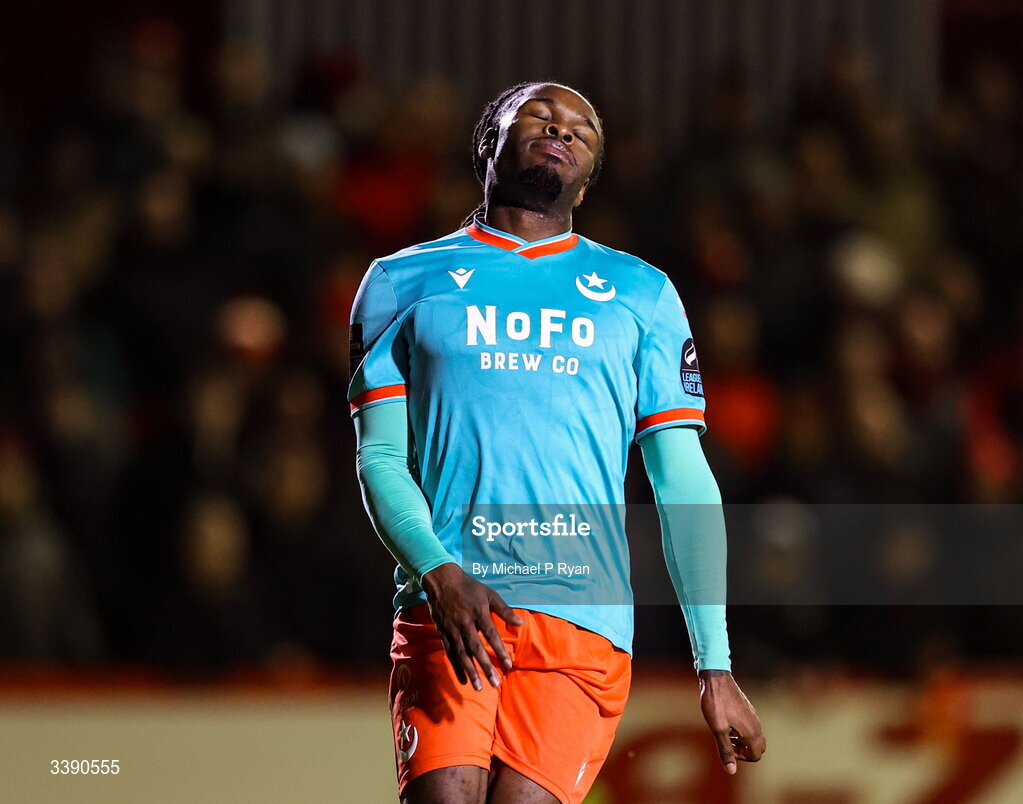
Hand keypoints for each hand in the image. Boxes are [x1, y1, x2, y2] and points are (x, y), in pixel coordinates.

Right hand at [420, 563, 523, 690]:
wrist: (442, 581)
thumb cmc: (469, 587)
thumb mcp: (489, 594)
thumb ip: (504, 610)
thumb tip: (521, 623)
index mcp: (478, 612)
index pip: (491, 635)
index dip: (500, 650)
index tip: (508, 665)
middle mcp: (465, 623)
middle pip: (476, 648)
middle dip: (485, 666)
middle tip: (495, 683)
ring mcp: (452, 629)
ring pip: (462, 654)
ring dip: (470, 671)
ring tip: (478, 687)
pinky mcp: (443, 633)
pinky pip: (450, 653)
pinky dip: (457, 667)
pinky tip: (464, 679)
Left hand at [698, 670, 765, 773]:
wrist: (716, 678)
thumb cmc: (716, 703)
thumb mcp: (718, 729)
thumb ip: (725, 750)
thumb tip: (731, 770)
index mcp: (751, 732)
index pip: (756, 756)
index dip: (741, 758)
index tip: (727, 749)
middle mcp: (756, 724)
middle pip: (758, 747)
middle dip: (745, 751)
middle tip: (728, 744)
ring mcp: (753, 715)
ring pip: (754, 736)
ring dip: (742, 741)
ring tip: (725, 734)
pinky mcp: (748, 709)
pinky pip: (750, 726)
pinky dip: (741, 731)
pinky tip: (726, 723)